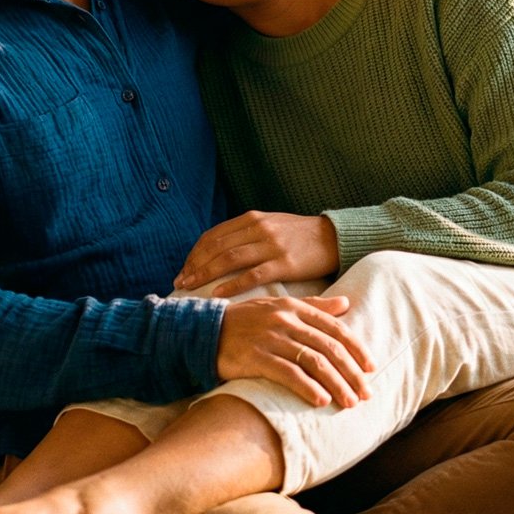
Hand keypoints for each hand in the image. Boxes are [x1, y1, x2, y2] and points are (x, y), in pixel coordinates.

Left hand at [175, 211, 339, 296]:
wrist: (334, 237)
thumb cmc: (299, 235)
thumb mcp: (271, 224)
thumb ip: (246, 233)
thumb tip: (218, 249)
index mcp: (252, 218)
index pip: (214, 235)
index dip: (195, 253)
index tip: (184, 269)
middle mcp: (259, 228)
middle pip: (217, 247)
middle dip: (194, 265)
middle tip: (180, 282)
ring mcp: (272, 245)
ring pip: (230, 259)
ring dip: (206, 274)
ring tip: (190, 288)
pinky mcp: (285, 263)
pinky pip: (253, 274)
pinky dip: (232, 284)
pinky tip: (217, 294)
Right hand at [216, 294, 373, 407]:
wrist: (205, 331)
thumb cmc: (246, 320)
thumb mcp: (279, 305)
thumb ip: (314, 306)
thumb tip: (346, 303)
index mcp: (295, 307)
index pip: (335, 328)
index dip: (356, 348)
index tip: (371, 367)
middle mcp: (286, 320)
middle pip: (329, 347)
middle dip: (351, 372)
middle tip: (366, 393)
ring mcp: (272, 338)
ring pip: (314, 362)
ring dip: (335, 384)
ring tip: (349, 402)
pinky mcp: (256, 357)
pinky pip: (288, 373)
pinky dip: (307, 387)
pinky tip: (320, 400)